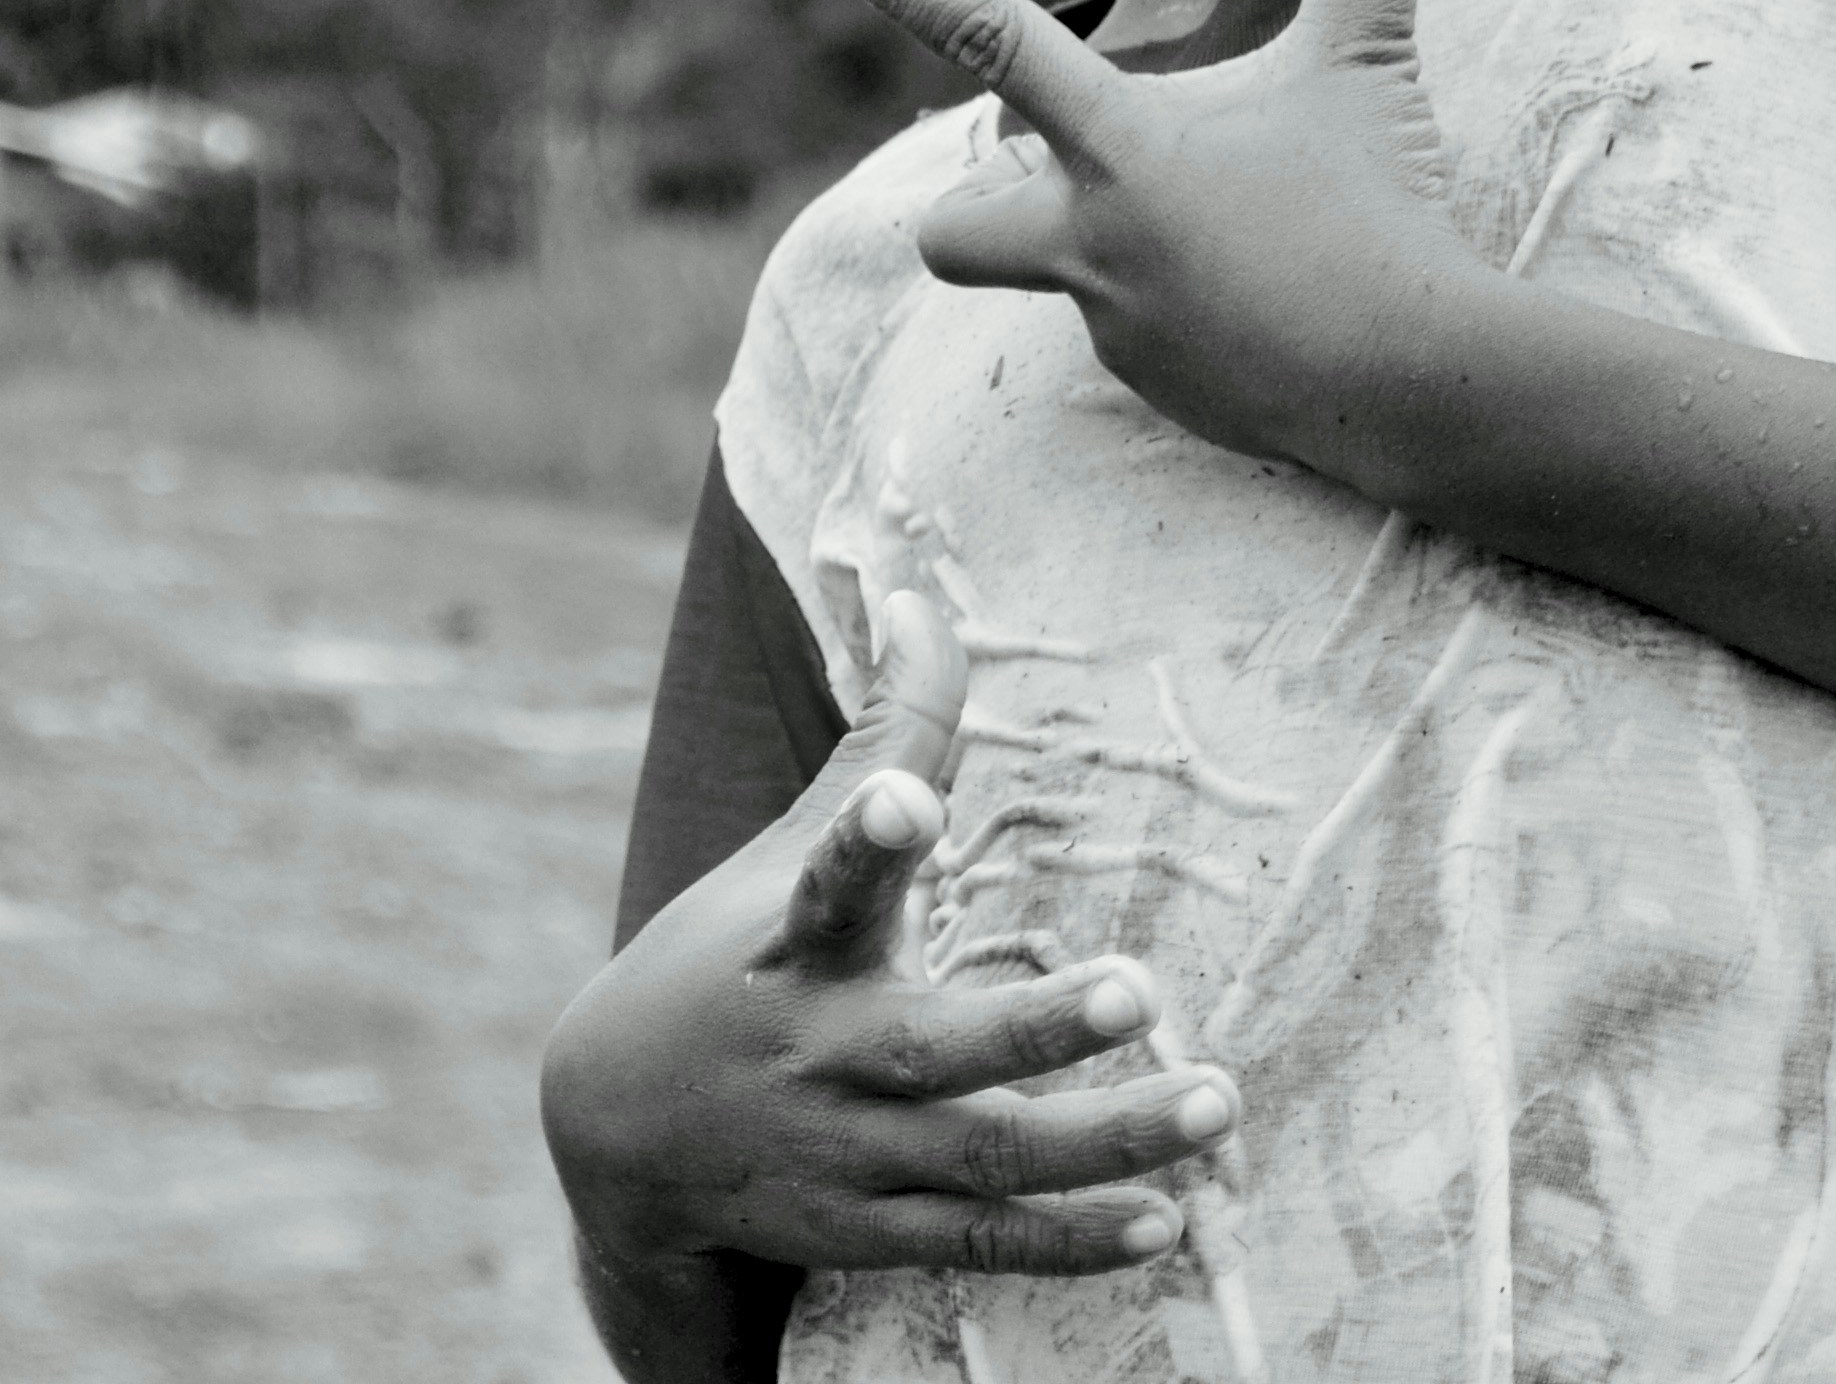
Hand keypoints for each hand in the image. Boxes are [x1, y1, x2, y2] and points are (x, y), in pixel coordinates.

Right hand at [540, 589, 1236, 1293]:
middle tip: (1138, 986)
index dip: (867, 838)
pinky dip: (1070, 1241)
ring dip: (1104, 1140)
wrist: (619, 1142)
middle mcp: (823, 1052)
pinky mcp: (872, 1229)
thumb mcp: (786, 851)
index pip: (829, 882)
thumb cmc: (736, 957)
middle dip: (1035, 1025)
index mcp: (797, 944)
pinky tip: (1165, 1223)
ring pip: (982, 1155)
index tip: (908, 799)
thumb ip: (885, 730)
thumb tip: (923, 592)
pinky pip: (981, 1242)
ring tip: (1216, 1104)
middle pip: (931, 1046)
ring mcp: (848, 1153)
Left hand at [815, 0, 1488, 475]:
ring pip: (1059, 275)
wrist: (1416, 385)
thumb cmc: (1385, 210)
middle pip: (951, 225)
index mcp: (1124, 144)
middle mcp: (1090, 240)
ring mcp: (1116, 326)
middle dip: (975, 197)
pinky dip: (1175, 305)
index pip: (990, 36)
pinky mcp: (1158, 389)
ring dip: (1103, 244)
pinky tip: (1262, 302)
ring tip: (1226, 232)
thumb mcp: (1370, 65)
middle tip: (1057, 163)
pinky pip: (1133, 334)